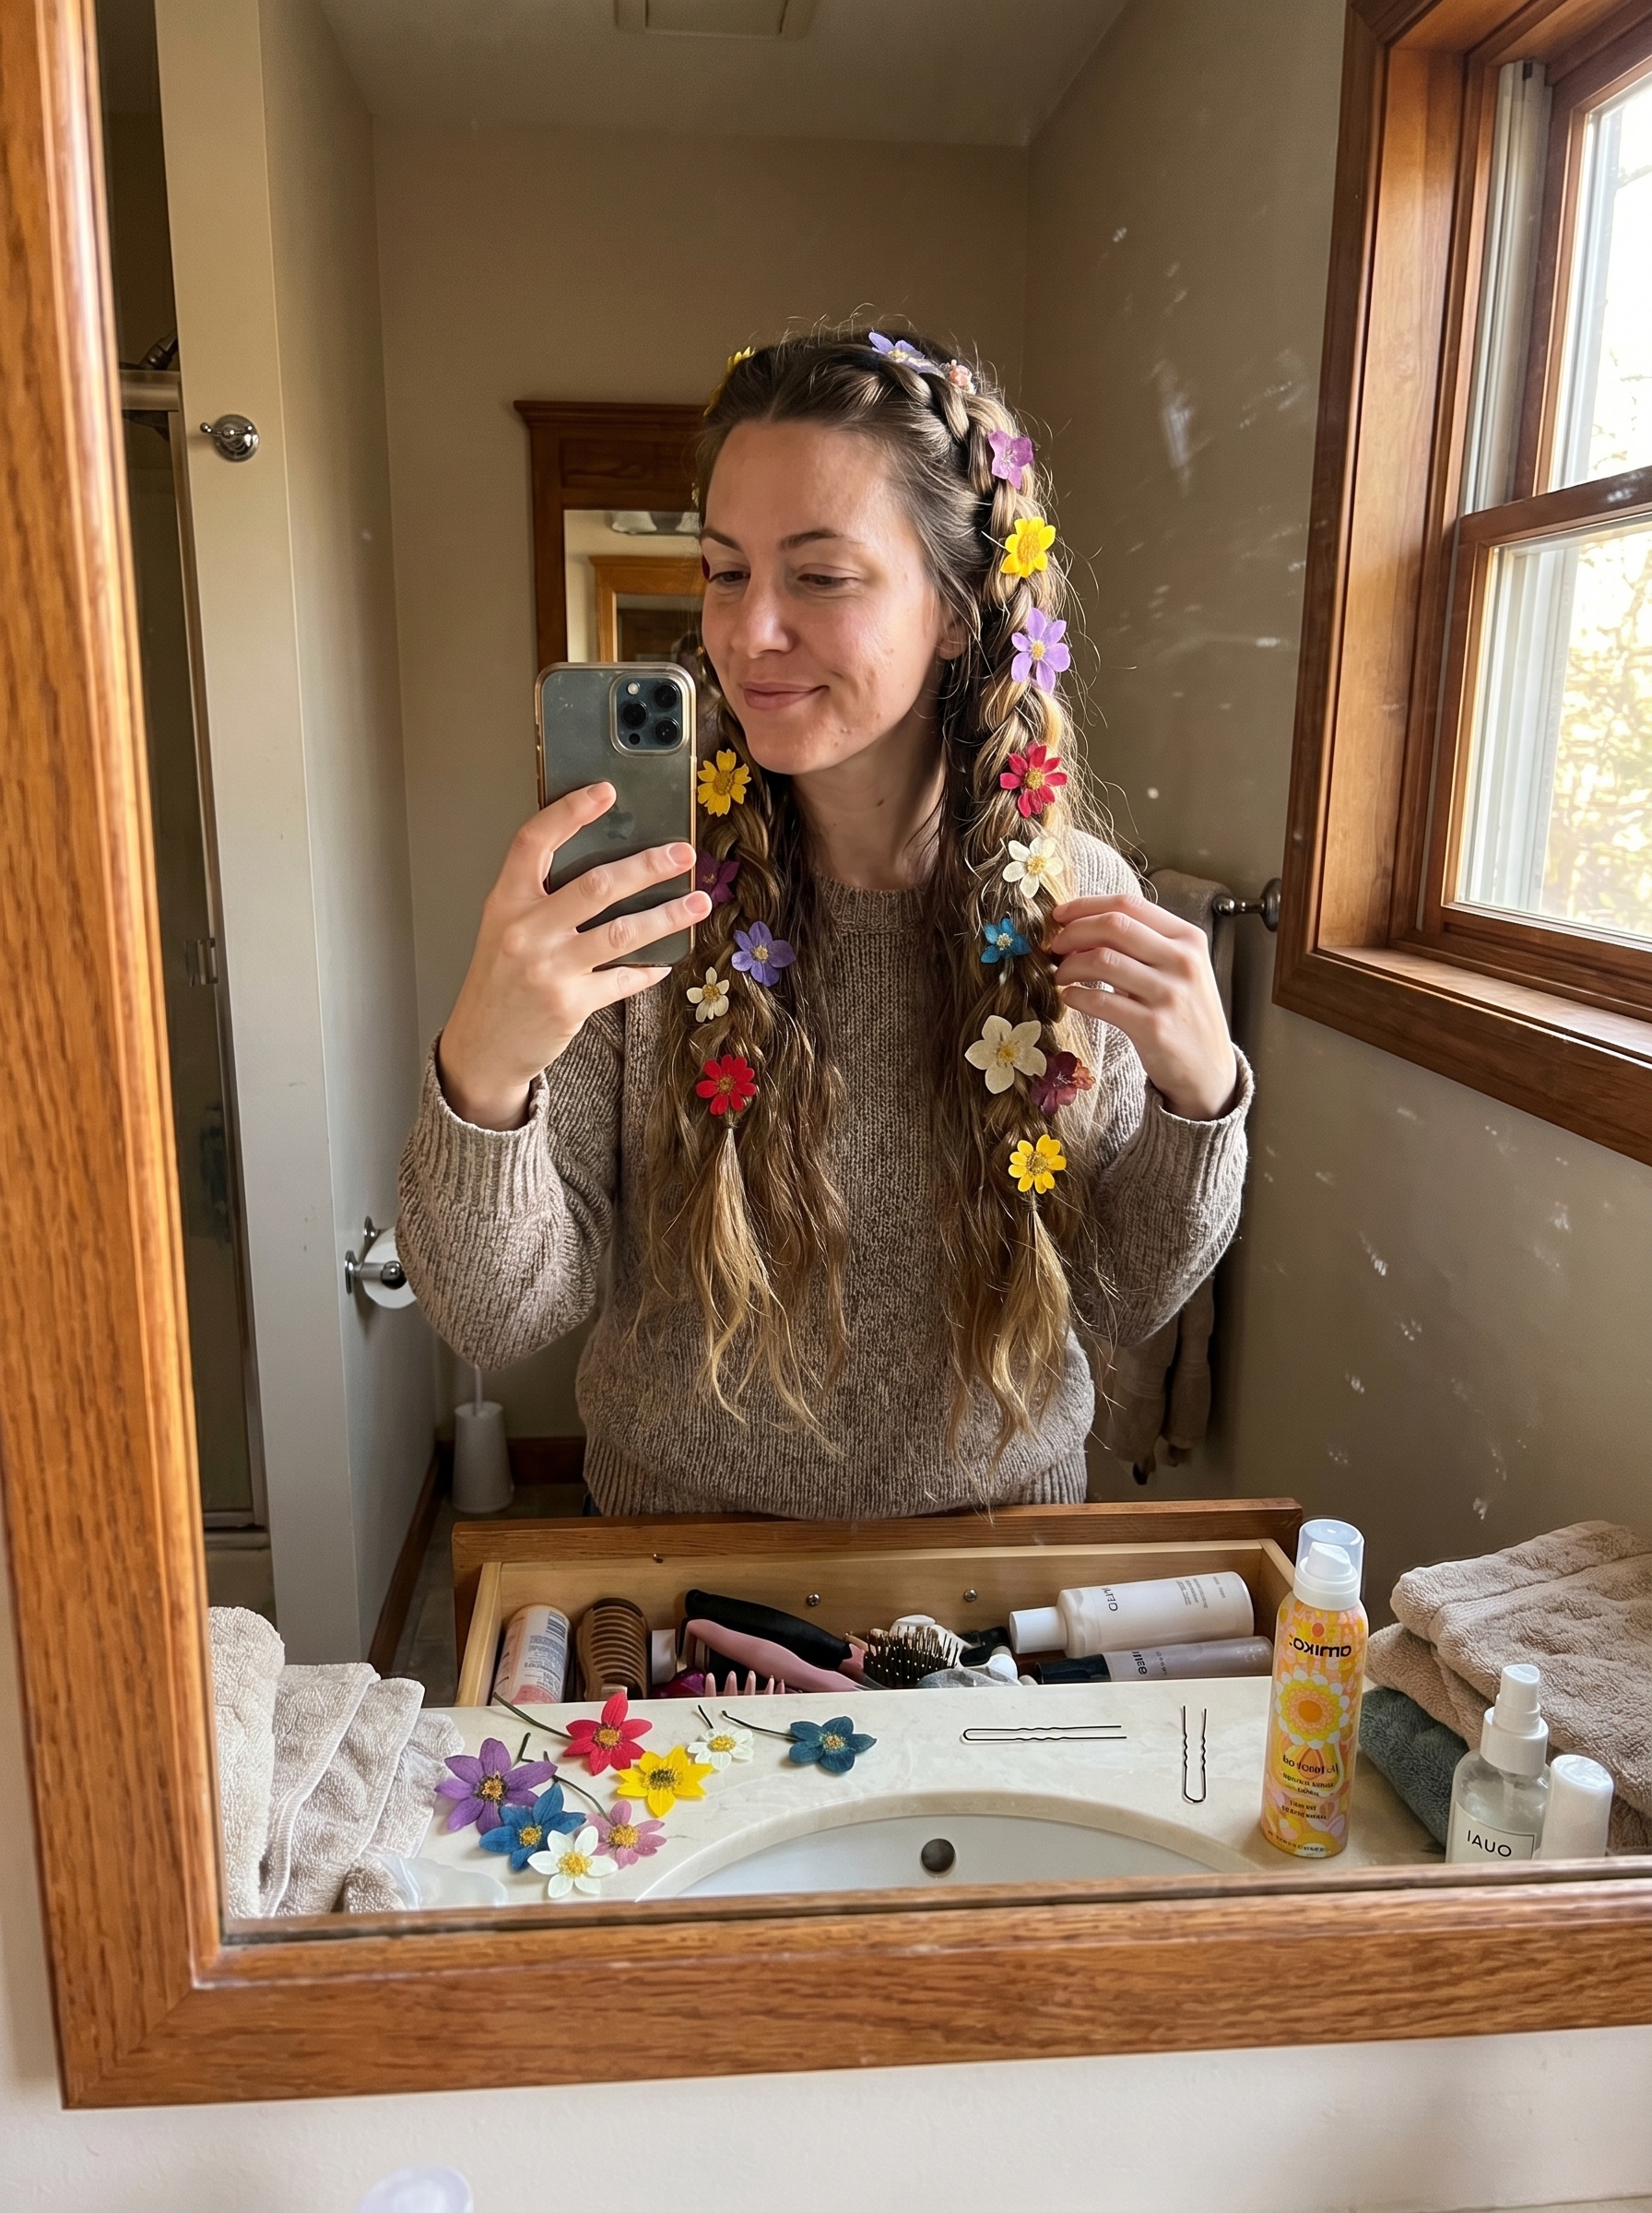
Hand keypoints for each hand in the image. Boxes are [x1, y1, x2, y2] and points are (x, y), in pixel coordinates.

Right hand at [437, 784, 709, 1130]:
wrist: (482, 1046)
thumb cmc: (498, 981)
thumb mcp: (504, 928)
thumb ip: (541, 897)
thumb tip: (607, 865)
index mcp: (505, 902)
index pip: (534, 842)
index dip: (570, 812)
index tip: (605, 791)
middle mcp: (525, 931)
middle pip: (596, 885)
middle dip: (647, 866)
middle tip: (682, 854)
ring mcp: (549, 969)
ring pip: (621, 932)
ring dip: (667, 915)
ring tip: (698, 902)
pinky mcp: (570, 1004)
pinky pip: (623, 979)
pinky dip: (649, 968)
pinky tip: (666, 959)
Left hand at [1046, 893, 1237, 1121]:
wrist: (1209, 1069)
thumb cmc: (1185, 1013)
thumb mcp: (1178, 969)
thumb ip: (1140, 946)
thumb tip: (1081, 928)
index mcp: (1188, 938)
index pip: (1129, 904)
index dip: (1086, 906)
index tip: (1060, 915)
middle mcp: (1182, 961)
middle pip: (1113, 925)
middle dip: (1073, 931)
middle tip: (1055, 946)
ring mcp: (1169, 994)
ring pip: (1102, 960)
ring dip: (1069, 965)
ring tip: (1061, 975)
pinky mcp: (1153, 1028)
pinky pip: (1100, 1001)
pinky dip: (1075, 996)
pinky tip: (1070, 997)